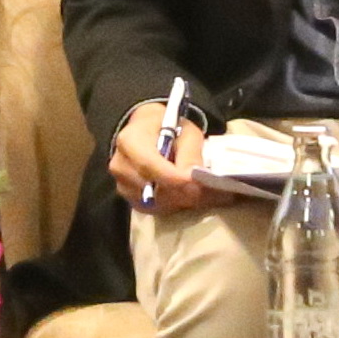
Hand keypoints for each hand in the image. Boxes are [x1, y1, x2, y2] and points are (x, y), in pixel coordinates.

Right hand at [108, 101, 234, 214]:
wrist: (145, 132)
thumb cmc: (167, 127)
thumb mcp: (184, 130)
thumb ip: (190, 152)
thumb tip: (196, 178)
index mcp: (130, 141)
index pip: (148, 165)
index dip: (172, 177)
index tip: (194, 183)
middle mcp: (121, 166)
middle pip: (153, 189)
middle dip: (185, 193)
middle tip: (217, 195)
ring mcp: (123, 186)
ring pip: (158, 203)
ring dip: (184, 201)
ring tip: (208, 194)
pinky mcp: (131, 199)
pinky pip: (156, 209)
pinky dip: (177, 206)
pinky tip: (191, 196)